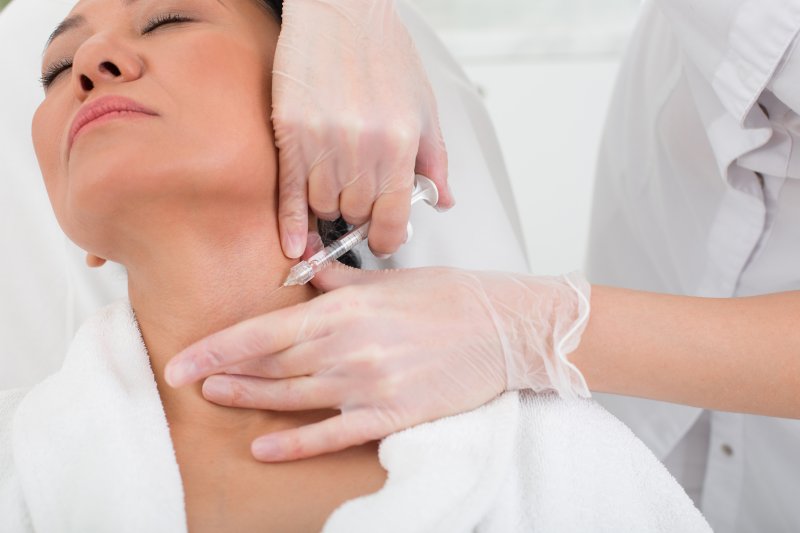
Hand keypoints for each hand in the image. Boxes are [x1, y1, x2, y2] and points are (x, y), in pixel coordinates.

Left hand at [165, 265, 590, 461]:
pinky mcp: (390, 413)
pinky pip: (332, 432)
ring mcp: (368, 382)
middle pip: (269, 363)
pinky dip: (296, 443)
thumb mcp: (390, 278)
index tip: (185, 357)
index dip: (219, 345)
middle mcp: (349, 346)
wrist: (504, 328)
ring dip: (249, 398)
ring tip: (214, 399)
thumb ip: (339, 279)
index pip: (265, 329)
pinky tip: (264, 446)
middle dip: (220, 372)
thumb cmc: (452, 299)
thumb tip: (302, 273)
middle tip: (183, 380)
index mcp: (346, 308)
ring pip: (292, 395)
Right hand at [271, 0, 453, 258]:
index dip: (388, 238)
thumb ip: (434, 160)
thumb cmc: (384, 54)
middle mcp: (361, 147)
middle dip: (360, 215)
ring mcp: (322, 140)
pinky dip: (292, 225)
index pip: (393, 217)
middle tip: (360, 204)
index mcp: (399, 142)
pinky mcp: (289, 132)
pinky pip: (289, 193)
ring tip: (336, 190)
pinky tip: (295, 245)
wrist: (340, 10)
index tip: (384, 241)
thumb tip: (444, 201)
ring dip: (330, 207)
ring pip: (323, 206)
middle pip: (355, 214)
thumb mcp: (424, 106)